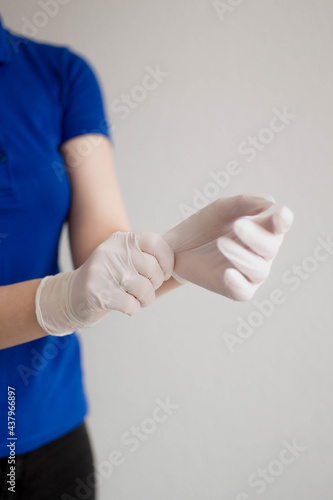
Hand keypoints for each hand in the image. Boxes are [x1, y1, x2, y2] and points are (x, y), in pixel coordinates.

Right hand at [35, 231, 173, 334]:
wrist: (70, 296)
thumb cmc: (108, 278)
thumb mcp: (124, 258)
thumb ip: (146, 255)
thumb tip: (180, 261)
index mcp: (121, 239)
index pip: (156, 242)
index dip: (166, 261)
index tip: (163, 273)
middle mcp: (112, 251)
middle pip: (153, 269)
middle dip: (155, 285)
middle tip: (145, 290)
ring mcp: (103, 271)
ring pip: (144, 289)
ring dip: (145, 300)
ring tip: (135, 299)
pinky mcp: (97, 293)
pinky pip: (131, 305)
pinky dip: (132, 309)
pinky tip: (123, 305)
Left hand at [162, 194, 293, 300]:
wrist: (176, 249)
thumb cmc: (203, 227)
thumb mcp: (220, 210)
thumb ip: (243, 203)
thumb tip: (270, 201)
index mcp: (262, 230)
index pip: (278, 226)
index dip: (282, 221)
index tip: (281, 214)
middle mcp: (261, 253)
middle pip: (270, 248)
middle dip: (255, 237)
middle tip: (238, 225)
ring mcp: (250, 273)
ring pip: (258, 270)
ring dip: (242, 256)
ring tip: (221, 243)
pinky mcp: (236, 290)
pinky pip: (244, 291)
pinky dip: (238, 283)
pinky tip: (228, 273)